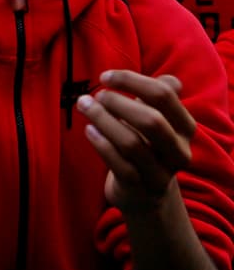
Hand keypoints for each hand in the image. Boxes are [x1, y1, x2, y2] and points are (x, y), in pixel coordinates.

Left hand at [77, 71, 193, 213]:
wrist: (144, 192)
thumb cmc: (146, 144)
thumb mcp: (157, 118)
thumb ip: (161, 97)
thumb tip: (171, 80)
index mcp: (185, 127)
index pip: (163, 95)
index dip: (131, 80)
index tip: (105, 77)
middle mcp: (178, 151)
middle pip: (151, 120)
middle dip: (118, 103)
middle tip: (96, 96)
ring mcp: (160, 172)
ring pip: (132, 144)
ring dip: (103, 120)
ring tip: (84, 106)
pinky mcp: (139, 187)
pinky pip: (118, 164)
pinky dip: (100, 144)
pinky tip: (88, 130)